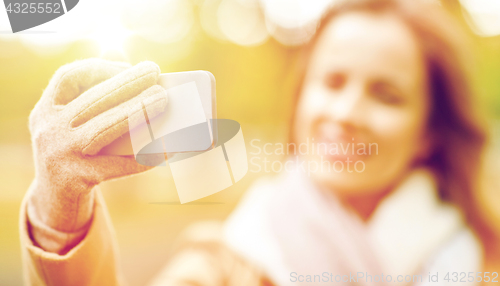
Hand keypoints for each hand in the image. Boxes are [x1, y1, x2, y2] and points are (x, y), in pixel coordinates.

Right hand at [26, 59, 166, 251]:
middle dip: (126, 83)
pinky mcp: (77, 179)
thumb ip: (89, 91)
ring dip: (135, 111)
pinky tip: (166, 149)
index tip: (126, 65)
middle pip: (92, 101)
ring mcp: (61, 156)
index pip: (68, 77)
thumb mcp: (70, 121)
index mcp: (46, 110)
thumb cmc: (73, 150)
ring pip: (102, 130)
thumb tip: (120, 55)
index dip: (98, 68)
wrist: (54, 199)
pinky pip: (117, 166)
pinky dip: (143, 157)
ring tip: (162, 99)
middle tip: (155, 71)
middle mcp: (48, 130)